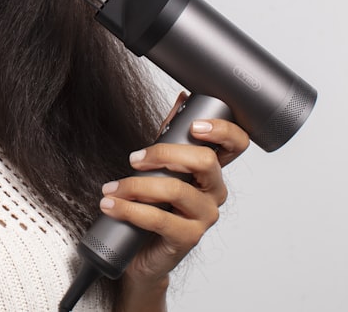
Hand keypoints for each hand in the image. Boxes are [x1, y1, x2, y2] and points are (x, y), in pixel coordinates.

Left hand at [99, 93, 250, 298]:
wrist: (141, 252)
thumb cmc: (154, 204)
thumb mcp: (162, 165)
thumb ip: (172, 134)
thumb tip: (182, 96)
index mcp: (211, 171)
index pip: (236, 145)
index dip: (223, 131)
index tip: (195, 126)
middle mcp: (214, 192)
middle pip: (206, 161)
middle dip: (165, 153)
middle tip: (134, 158)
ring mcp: (204, 217)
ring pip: (177, 190)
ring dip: (136, 185)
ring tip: (111, 188)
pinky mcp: (188, 238)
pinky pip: (160, 219)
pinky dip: (130, 209)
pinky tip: (110, 205)